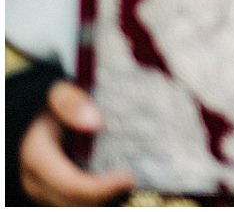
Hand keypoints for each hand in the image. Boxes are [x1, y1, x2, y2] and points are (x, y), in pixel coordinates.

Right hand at [18, 80, 134, 204]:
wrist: (48, 118)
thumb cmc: (59, 105)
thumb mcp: (60, 93)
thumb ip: (70, 102)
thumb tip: (94, 122)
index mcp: (36, 155)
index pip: (68, 184)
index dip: (99, 188)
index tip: (128, 178)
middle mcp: (37, 180)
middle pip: (74, 202)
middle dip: (106, 197)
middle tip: (135, 180)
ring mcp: (47, 192)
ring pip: (80, 206)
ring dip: (106, 199)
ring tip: (130, 180)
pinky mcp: (59, 195)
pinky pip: (82, 203)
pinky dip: (103, 197)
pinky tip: (121, 184)